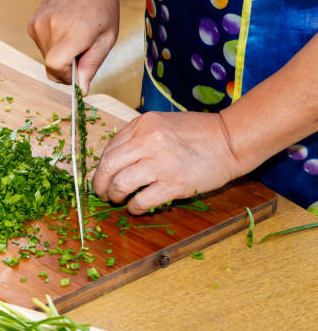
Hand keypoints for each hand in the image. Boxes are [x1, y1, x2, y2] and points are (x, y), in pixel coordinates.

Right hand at [27, 0, 118, 92]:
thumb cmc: (100, 2)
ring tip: (75, 36)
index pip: (57, 67)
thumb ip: (92, 64)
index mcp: (74, 31)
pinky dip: (54, 46)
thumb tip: (81, 88)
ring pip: (47, 59)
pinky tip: (65, 30)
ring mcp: (38, 26)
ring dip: (61, 56)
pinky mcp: (32, 25)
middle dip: (67, 68)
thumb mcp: (108, 36)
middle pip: (52, 68)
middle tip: (83, 51)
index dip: (67, 76)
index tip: (79, 72)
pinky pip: (43, 48)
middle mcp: (52, 28)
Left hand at [92, 112, 245, 213]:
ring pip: (121, 184)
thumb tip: (114, 159)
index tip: (103, 174)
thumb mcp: (161, 124)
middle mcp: (148, 141)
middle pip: (109, 166)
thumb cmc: (197, 132)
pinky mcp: (174, 184)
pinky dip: (134, 207)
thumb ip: (138, 137)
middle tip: (101, 192)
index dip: (102, 165)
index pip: (110, 147)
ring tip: (117, 199)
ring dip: (115, 195)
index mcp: (143, 125)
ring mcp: (161, 163)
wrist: (231, 141)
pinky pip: (142, 200)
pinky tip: (136, 207)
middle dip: (99, 183)